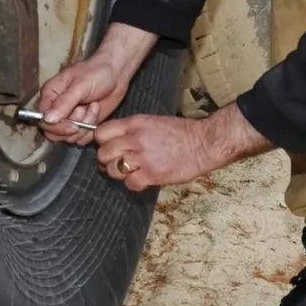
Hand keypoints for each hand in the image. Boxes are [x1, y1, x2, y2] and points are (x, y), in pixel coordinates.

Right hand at [36, 57, 131, 145]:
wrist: (116, 74)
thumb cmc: (96, 72)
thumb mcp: (80, 85)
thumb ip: (64, 102)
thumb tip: (47, 118)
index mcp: (50, 95)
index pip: (42, 120)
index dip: (56, 127)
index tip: (73, 125)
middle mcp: (56, 108)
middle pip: (53, 133)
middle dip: (71, 128)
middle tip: (83, 111)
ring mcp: (69, 118)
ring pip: (69, 137)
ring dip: (83, 126)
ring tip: (92, 107)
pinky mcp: (82, 125)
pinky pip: (81, 138)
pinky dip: (90, 129)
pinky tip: (95, 110)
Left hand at [94, 103, 271, 190]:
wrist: (203, 143)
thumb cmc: (181, 132)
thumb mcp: (153, 121)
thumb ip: (133, 129)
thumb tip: (115, 140)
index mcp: (135, 123)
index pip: (102, 132)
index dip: (102, 142)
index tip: (107, 146)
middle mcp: (136, 139)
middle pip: (103, 153)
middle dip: (107, 159)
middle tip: (116, 161)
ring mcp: (143, 157)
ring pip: (113, 169)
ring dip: (118, 172)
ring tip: (128, 171)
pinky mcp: (152, 174)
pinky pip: (129, 183)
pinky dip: (133, 183)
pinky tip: (142, 179)